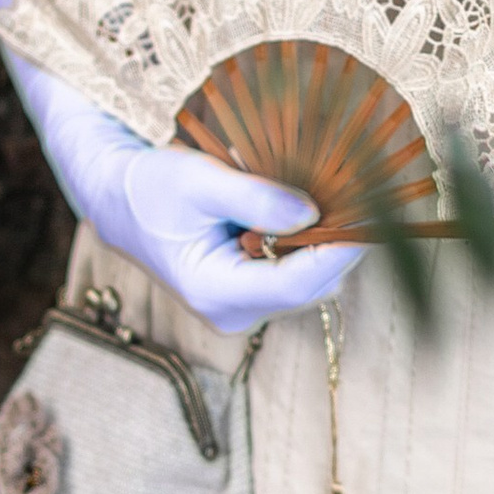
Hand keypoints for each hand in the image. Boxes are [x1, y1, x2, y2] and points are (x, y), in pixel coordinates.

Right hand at [90, 145, 365, 335]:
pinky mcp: (251, 292)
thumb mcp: (198, 181)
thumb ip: (256, 198)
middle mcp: (234, 312)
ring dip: (325, 241)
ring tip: (332, 196)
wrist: (121, 203)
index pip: (296, 282)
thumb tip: (314, 213)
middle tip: (363, 194)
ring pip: (309, 279)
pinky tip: (308, 208)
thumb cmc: (151, 188)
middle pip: (311, 285)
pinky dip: (308, 243)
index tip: (373, 217)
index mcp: (215, 292)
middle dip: (339, 242)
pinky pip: (295, 271)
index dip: (339, 251)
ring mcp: (244, 307)